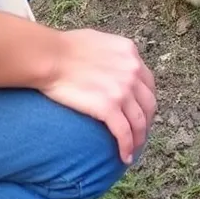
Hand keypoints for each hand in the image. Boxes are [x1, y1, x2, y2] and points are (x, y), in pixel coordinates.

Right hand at [43, 28, 156, 163]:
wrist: (50, 57)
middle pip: (149, 103)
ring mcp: (123, 90)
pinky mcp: (109, 107)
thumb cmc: (65, 47)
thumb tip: (112, 64)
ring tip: (134, 150)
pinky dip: (127, 148)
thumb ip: (113, 53)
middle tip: (139, 133)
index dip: (146, 100)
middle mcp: (132, 70)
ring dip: (139, 139)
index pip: (147, 82)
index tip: (140, 111)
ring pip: (140, 122)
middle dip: (147, 121)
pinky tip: (125, 158)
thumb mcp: (99, 40)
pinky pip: (124, 133)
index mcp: (130, 52)